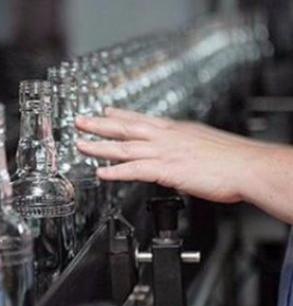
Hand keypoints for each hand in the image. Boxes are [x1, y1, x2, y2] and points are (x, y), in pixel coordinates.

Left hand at [75, 108, 270, 203]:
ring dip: (99, 147)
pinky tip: (101, 173)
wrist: (247, 167)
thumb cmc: (232, 159)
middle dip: (100, 125)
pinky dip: (115, 172)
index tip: (105, 110)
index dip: (120, 115)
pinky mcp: (166, 170)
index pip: (142, 119)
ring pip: (124, 148)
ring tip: (80, 146)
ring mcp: (164, 153)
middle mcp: (166, 138)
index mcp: (176, 130)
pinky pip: (134, 170)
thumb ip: (185, 146)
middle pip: (126, 129)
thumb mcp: (203, 143)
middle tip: (80, 122)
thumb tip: (179, 152)